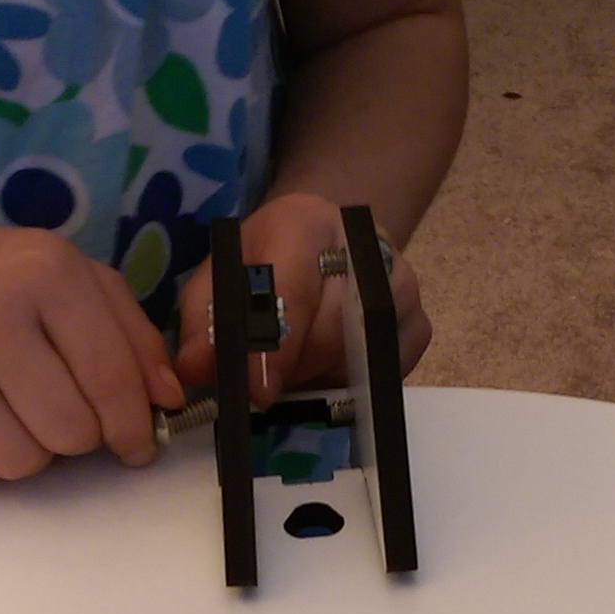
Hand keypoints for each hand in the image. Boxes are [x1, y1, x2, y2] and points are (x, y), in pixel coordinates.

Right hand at [0, 226, 182, 483]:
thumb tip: (168, 402)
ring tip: (6, 407)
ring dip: (26, 450)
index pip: (112, 378)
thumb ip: (131, 333)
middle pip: (71, 432)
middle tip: (55, 410)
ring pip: (21, 463)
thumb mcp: (68, 277)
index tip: (137, 445)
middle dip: (75, 435)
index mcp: (44, 271)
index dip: (133, 425)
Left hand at [173, 192, 430, 405]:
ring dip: (320, 380)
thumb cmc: (261, 264)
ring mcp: (403, 283)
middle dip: (292, 371)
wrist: (319, 243)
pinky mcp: (419, 322)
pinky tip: (325, 373)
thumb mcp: (219, 280)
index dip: (273, 347)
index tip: (256, 393)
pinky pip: (388, 372)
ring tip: (291, 374)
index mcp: (305, 220)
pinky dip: (353, 386)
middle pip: (331, 330)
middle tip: (263, 386)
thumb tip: (195, 371)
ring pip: (362, 356)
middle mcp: (366, 244)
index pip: (293, 289)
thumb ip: (202, 324)